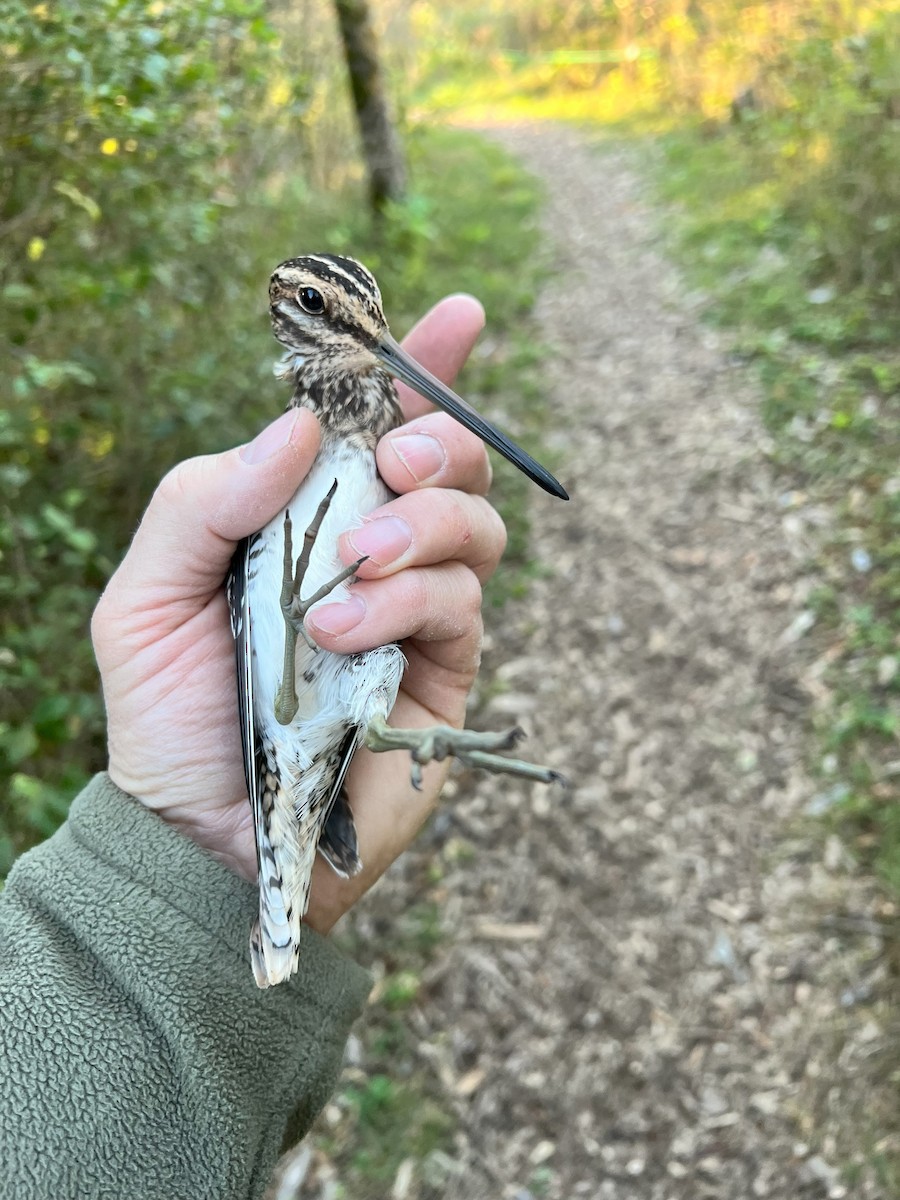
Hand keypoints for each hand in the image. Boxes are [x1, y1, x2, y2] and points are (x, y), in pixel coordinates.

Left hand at [91, 295, 506, 932]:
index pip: (374, 426)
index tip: (460, 315)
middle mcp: (372, 556)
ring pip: (475, 529)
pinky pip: (464, 607)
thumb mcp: (144, 596)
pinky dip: (410, 601)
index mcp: (306, 520)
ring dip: (422, 526)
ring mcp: (415, 617)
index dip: (422, 366)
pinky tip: (344, 633)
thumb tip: (294, 425)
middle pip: (449, 464)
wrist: (196, 835)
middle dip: (439, 441)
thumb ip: (202, 501)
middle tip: (393, 462)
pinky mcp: (444, 677)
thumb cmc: (167, 715)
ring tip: (351, 570)